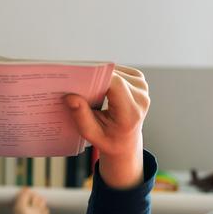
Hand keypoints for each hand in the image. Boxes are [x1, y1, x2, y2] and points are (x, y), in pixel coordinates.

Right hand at [65, 67, 149, 188]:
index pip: (115, 85)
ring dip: (101, 77)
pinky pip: (119, 71)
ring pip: (115, 71)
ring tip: (90, 90)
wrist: (126, 142)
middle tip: (77, 84)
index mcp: (131, 112)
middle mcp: (141, 97)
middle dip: (95, 78)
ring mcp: (142, 87)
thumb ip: (81, 116)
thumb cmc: (110, 140)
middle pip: (114, 76)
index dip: (96, 78)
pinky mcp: (139, 80)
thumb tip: (70, 97)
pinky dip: (107, 77)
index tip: (78, 79)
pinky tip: (100, 87)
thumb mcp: (92, 134)